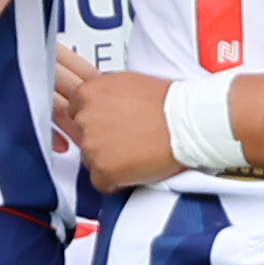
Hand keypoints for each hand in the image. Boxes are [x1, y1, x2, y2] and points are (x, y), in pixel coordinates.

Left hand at [60, 52, 183, 188]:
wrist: (187, 123)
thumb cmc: (169, 102)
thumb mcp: (128, 82)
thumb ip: (105, 94)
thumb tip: (100, 103)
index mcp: (88, 92)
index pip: (76, 110)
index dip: (97, 120)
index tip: (111, 124)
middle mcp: (84, 118)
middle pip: (82, 136)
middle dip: (101, 140)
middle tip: (127, 139)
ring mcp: (91, 146)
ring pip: (90, 160)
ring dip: (108, 160)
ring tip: (135, 153)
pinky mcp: (103, 171)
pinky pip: (101, 182)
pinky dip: (116, 180)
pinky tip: (135, 168)